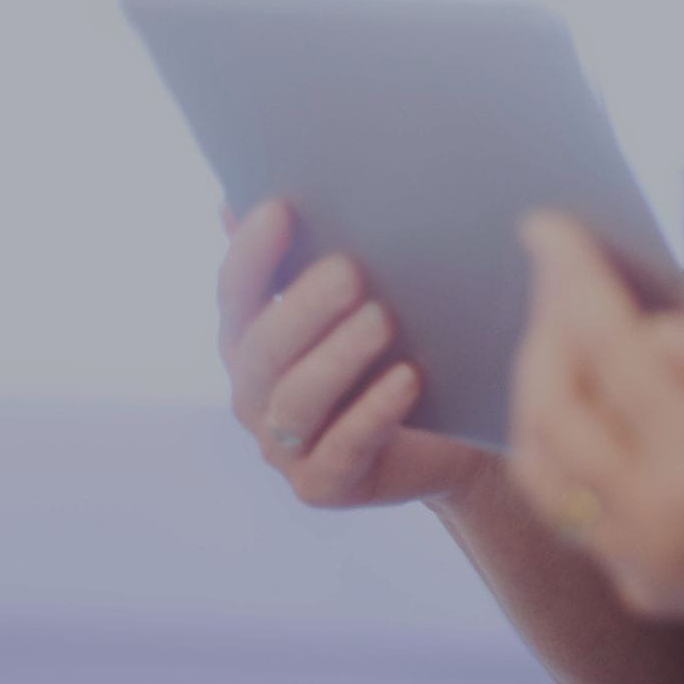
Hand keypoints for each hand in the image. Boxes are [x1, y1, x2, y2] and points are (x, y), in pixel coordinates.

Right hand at [219, 200, 495, 507]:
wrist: (448, 439)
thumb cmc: (394, 354)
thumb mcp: (356, 305)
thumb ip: (307, 261)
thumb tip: (246, 196)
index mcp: (249, 342)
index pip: (235, 293)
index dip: (252, 253)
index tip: (282, 208)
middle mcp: (254, 395)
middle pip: (262, 350)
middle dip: (303, 308)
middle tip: (351, 270)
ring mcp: (283, 447)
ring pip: (296, 401)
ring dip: (338, 357)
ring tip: (383, 319)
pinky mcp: (322, 487)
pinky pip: (342, 450)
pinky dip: (373, 412)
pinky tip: (406, 378)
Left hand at [506, 212, 683, 675]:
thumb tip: (650, 333)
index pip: (610, 353)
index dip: (571, 282)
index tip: (545, 225)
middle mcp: (652, 523)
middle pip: (550, 410)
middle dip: (545, 327)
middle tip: (561, 275)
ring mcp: (636, 564)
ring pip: (538, 465)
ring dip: (538, 389)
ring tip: (568, 334)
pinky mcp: (636, 583)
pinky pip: (567, 504)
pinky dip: (560, 443)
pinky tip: (592, 404)